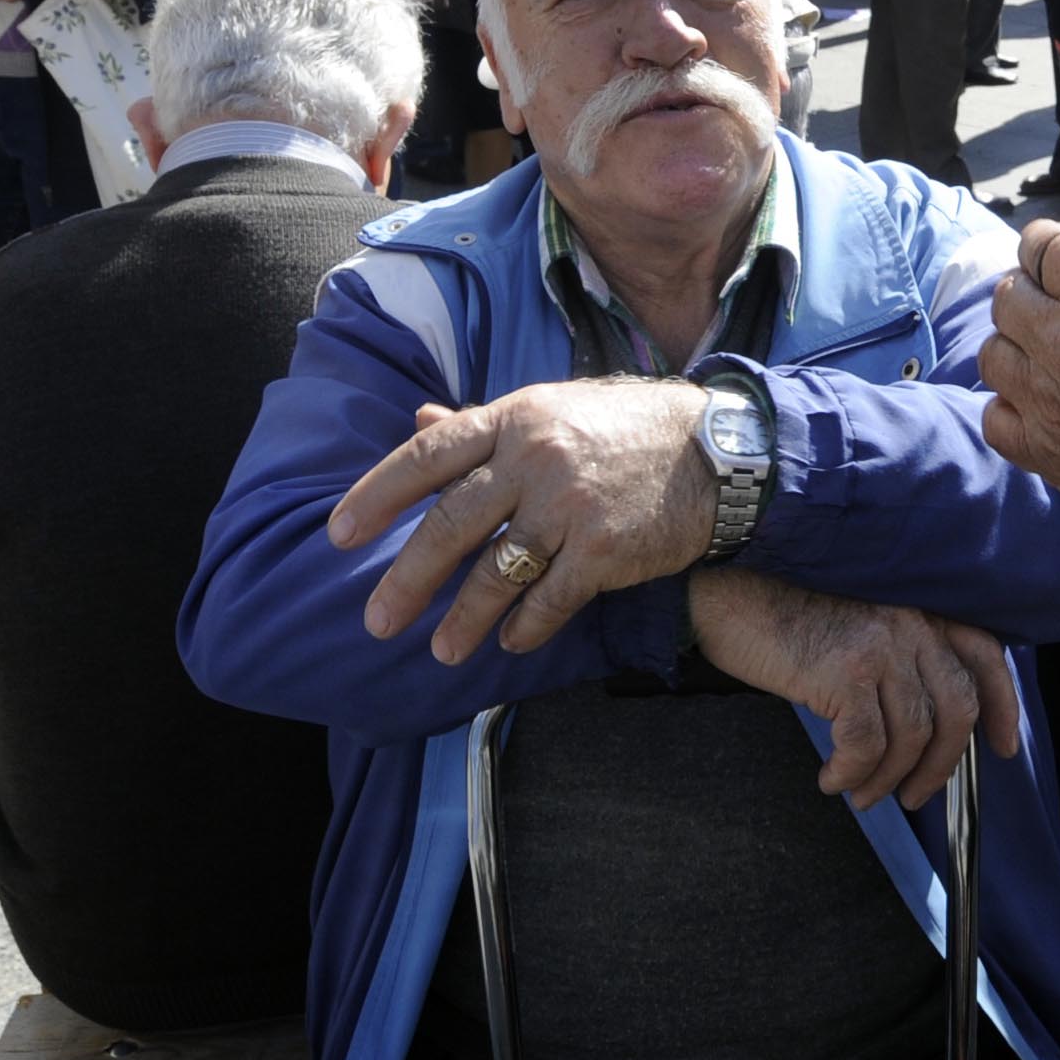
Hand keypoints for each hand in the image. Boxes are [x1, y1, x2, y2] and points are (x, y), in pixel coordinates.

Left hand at [328, 379, 721, 659]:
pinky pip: (550, 599)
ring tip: (440, 651)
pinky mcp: (605, 549)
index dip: (377, 496)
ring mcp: (571, 505)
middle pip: (452, 524)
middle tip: (377, 621)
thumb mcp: (552, 409)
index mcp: (515, 417)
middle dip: (409, 579)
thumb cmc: (627, 429)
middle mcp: (536, 458)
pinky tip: (510, 643)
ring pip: (497, 572)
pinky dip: (526, 626)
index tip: (339, 535)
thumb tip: (418, 423)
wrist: (720, 450)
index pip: (428, 457)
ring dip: (464, 619)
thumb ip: (483, 425)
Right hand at [688, 567, 1020, 812]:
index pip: (984, 656)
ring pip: (912, 735)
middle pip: (956, 708)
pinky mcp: (846, 669)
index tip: (1004, 750)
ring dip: (887, 778)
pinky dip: (851, 772)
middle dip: (942, 765)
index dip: (1002, 707)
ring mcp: (882, 643)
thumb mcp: (855, 619)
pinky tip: (830, 778)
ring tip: (860, 793)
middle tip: (913, 796)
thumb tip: (919, 725)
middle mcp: (911, 620)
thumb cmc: (779, 608)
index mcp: (919, 605)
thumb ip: (895, 653)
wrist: (724, 585)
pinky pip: (865, 744)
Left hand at [981, 199, 1059, 598]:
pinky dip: (1012, 408)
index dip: (1051, 244)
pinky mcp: (1050, 455)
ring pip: (995, 355)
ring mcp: (1051, 401)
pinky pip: (996, 421)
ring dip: (1017, 345)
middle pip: (1009, 295)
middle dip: (1031, 288)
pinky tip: (1047, 405)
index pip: (1043, 244)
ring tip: (1054, 355)